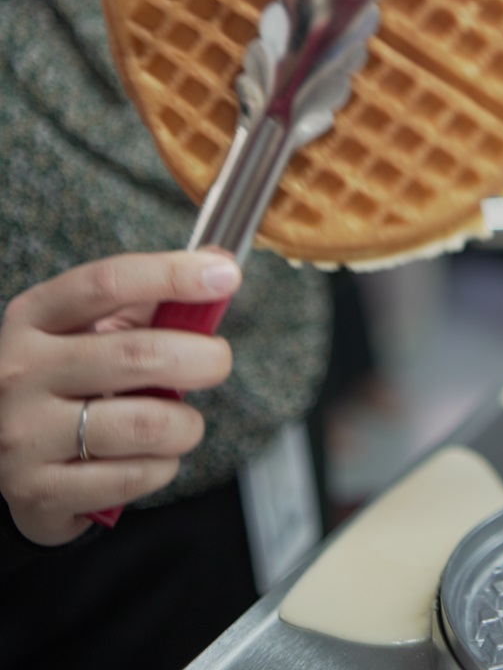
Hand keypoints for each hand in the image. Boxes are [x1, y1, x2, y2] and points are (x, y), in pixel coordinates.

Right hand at [0, 250, 240, 545]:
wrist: (3, 452)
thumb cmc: (67, 378)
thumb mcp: (89, 329)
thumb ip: (152, 298)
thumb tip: (220, 265)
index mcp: (35, 316)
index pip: (107, 283)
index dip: (172, 275)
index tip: (225, 276)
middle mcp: (21, 371)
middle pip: (136, 354)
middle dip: (201, 358)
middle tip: (217, 362)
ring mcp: (24, 435)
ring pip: (145, 424)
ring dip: (185, 423)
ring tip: (181, 422)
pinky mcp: (39, 492)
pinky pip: (134, 476)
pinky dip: (162, 466)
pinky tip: (151, 457)